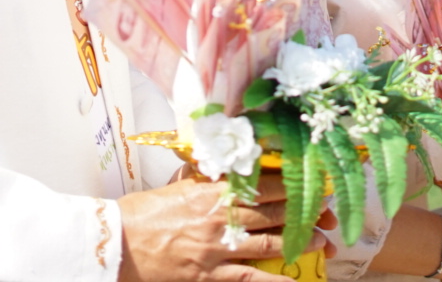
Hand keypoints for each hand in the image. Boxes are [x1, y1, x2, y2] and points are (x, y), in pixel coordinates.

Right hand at [118, 173, 331, 281]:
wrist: (117, 244)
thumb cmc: (141, 215)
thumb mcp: (175, 188)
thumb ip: (201, 180)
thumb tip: (220, 170)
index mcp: (210, 190)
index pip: (259, 181)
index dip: (288, 180)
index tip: (308, 177)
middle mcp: (218, 215)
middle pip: (271, 209)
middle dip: (302, 209)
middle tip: (324, 209)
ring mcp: (216, 247)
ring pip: (268, 241)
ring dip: (297, 240)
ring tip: (320, 240)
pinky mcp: (209, 274)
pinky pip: (251, 278)